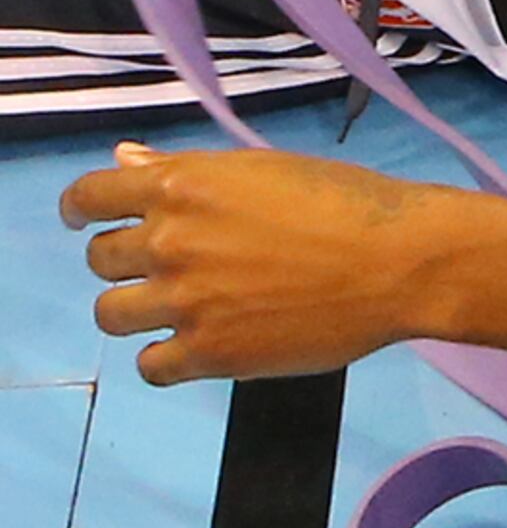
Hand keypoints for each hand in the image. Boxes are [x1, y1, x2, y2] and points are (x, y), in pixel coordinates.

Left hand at [64, 142, 484, 383]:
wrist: (403, 262)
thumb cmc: (347, 202)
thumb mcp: (264, 168)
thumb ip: (186, 171)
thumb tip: (124, 160)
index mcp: (182, 187)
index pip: (89, 197)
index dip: (82, 210)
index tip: (90, 220)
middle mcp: (170, 242)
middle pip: (100, 260)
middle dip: (126, 261)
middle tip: (167, 267)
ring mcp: (186, 302)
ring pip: (112, 315)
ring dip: (137, 310)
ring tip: (178, 309)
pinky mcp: (211, 353)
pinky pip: (150, 367)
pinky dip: (166, 358)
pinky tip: (195, 345)